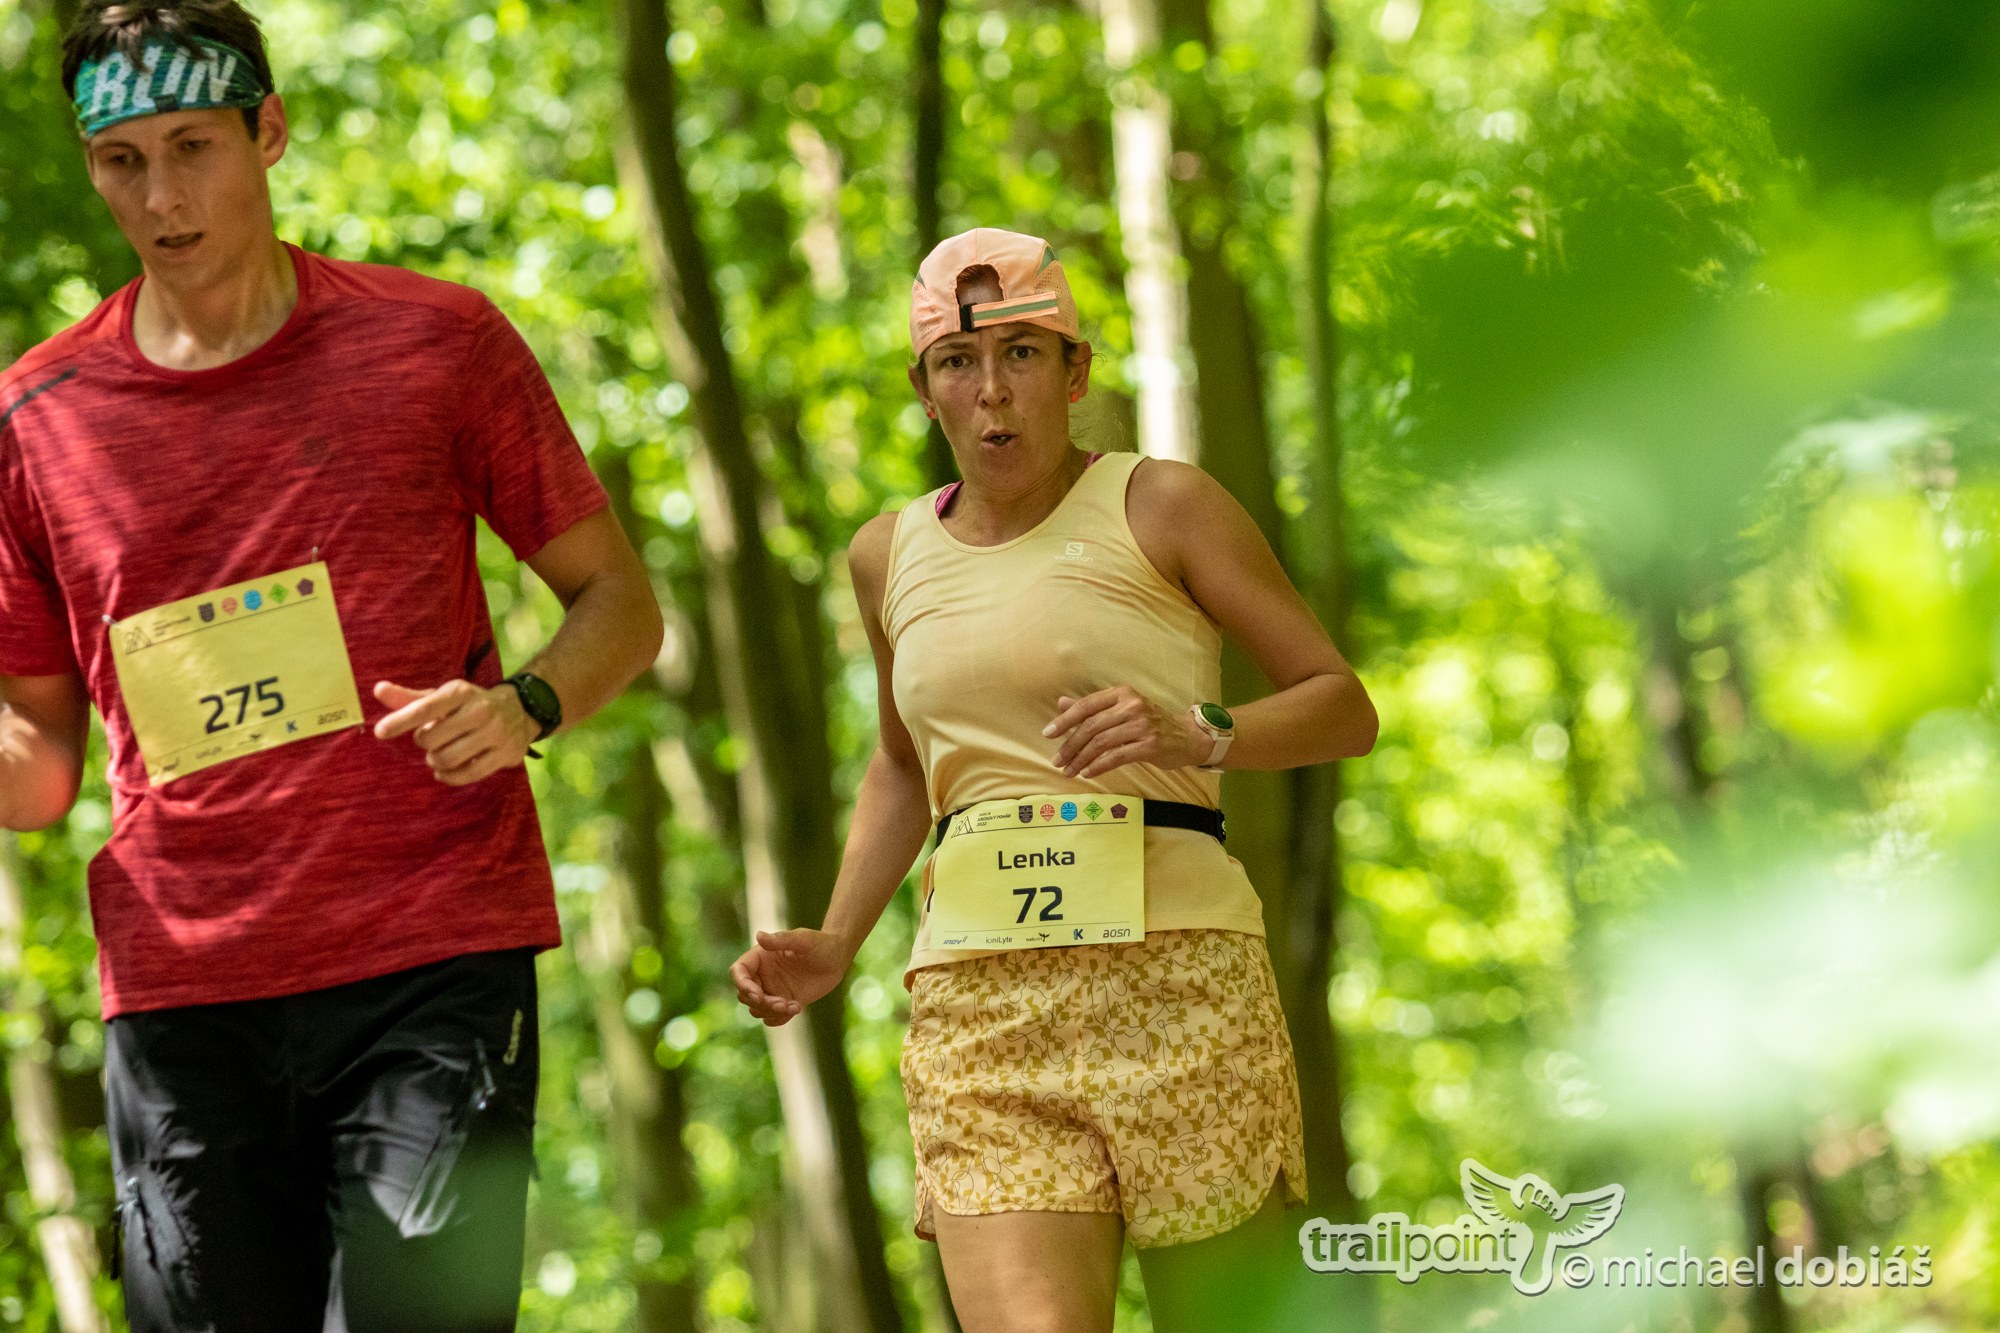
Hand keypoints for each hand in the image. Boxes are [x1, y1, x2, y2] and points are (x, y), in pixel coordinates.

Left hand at [372, 679, 538, 784]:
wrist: (521, 710)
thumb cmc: (471, 704)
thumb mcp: (444, 697)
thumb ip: (411, 698)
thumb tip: (378, 690)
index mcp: (460, 692)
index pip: (425, 708)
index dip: (400, 721)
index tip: (380, 731)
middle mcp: (480, 711)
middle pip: (431, 738)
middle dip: (424, 742)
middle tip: (433, 738)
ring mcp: (495, 734)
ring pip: (446, 759)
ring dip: (435, 760)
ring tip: (441, 753)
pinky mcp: (504, 755)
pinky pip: (466, 775)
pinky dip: (448, 776)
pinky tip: (446, 771)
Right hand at [731, 928, 853, 1026]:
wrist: (837, 958)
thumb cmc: (820, 943)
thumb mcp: (803, 940)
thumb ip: (781, 940)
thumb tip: (758, 935)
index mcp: (760, 957)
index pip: (738, 972)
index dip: (742, 985)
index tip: (758, 995)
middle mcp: (762, 974)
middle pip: (745, 995)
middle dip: (760, 1003)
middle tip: (783, 1003)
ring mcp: (772, 989)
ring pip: (756, 1009)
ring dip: (770, 1012)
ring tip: (793, 1006)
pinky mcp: (783, 1001)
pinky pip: (771, 1017)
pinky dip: (780, 1018)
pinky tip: (798, 1008)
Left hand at [1043, 685, 1209, 777]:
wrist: (1187, 737)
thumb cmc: (1150, 723)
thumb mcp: (1122, 710)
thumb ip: (1093, 708)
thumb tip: (1062, 704)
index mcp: (1122, 694)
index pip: (1087, 705)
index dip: (1064, 720)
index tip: (1048, 734)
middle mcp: (1131, 706)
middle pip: (1091, 726)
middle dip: (1070, 745)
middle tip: (1057, 760)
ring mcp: (1142, 725)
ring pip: (1101, 743)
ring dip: (1080, 759)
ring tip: (1068, 770)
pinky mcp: (1150, 745)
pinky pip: (1116, 757)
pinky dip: (1098, 766)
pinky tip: (1087, 772)